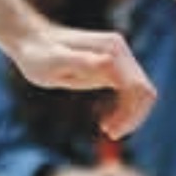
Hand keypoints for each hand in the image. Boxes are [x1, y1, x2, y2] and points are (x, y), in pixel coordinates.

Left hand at [7, 24, 155, 138]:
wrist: (31, 41)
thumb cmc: (38, 54)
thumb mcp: (54, 61)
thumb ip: (81, 61)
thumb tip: (108, 62)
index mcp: (112, 50)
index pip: (137, 86)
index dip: (130, 113)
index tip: (110, 132)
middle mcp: (119, 51)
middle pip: (144, 90)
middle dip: (133, 116)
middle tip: (111, 134)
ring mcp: (117, 58)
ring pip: (141, 92)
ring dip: (130, 115)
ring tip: (108, 130)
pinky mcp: (112, 66)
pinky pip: (129, 91)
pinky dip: (124, 109)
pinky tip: (106, 121)